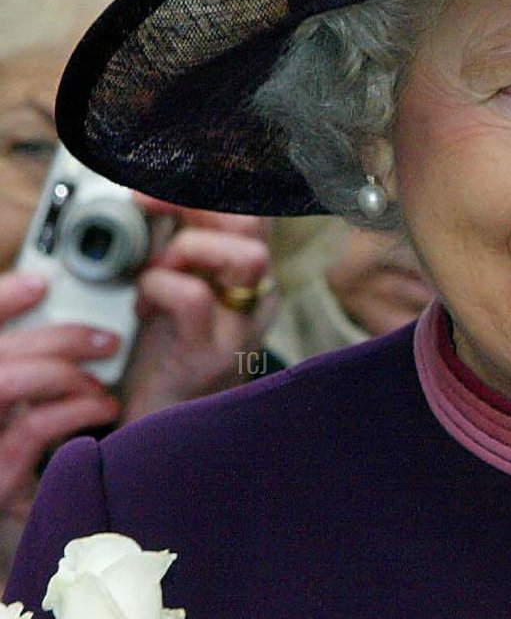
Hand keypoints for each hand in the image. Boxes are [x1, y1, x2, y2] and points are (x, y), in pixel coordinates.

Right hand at [0, 272, 120, 525]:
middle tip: (106, 340)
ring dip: (60, 373)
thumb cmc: (21, 477)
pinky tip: (100, 411)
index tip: (40, 284)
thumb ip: (24, 371)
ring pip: (5, 382)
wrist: (20, 574)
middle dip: (54, 338)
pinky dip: (69, 413)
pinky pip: (29, 432)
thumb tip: (42, 307)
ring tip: (100, 385)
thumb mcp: (20, 426)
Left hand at [119, 200, 275, 424]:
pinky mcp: (211, 354)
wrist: (167, 437)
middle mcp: (257, 300)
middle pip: (255, 224)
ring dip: (187, 250)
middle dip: (196, 205)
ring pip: (244, 256)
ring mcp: (241, 329)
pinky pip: (193, 297)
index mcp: (250, 279)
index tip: (162, 181)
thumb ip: (180, 251)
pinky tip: (145, 305)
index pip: (252, 211)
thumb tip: (155, 200)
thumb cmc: (169, 361)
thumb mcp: (180, 294)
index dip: (209, 185)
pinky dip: (159, 287)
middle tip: (152, 210)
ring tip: (157, 270)